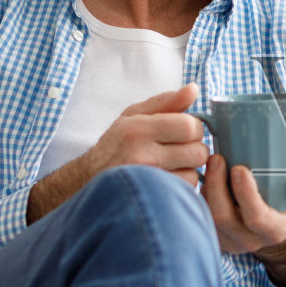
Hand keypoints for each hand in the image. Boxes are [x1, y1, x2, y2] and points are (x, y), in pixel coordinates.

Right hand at [85, 83, 208, 185]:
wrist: (88, 179)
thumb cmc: (116, 144)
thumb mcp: (134, 115)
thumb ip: (166, 102)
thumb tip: (193, 89)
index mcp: (138, 128)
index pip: (189, 126)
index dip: (193, 129)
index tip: (184, 132)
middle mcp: (141, 153)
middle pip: (197, 151)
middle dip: (194, 149)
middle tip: (178, 150)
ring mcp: (147, 179)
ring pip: (194, 173)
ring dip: (188, 169)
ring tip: (170, 165)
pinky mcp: (151, 197)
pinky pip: (184, 189)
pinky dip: (181, 184)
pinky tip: (166, 179)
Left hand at [202, 154, 285, 286]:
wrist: (277, 230)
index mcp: (274, 231)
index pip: (257, 218)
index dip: (246, 194)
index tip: (239, 168)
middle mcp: (248, 241)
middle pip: (223, 217)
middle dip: (216, 185)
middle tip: (217, 158)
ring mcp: (228, 241)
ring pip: (207, 216)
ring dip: (206, 188)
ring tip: (212, 163)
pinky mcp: (214, 235)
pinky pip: (199, 215)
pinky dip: (201, 193)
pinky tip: (207, 175)